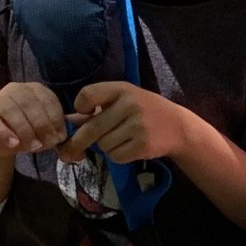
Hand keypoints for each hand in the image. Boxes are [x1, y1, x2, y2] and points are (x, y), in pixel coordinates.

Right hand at [0, 81, 71, 153]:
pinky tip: (14, 144)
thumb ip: (63, 136)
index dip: (56, 120)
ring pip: (14, 112)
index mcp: (36, 90)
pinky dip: (6, 133)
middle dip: (43, 127)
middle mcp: (17, 89)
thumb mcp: (46, 132)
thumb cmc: (26, 132)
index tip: (59, 138)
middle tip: (47, 144)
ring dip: (26, 131)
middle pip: (32, 105)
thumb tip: (82, 152)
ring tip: (33, 147)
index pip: (50, 101)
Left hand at [61, 82, 191, 162]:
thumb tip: (67, 122)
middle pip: (92, 128)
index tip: (84, 113)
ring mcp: (138, 125)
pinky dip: (118, 156)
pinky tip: (130, 148)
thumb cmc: (144, 111)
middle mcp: (130, 105)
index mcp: (122, 89)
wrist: (178, 127)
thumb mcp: (123, 102)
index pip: (88, 95)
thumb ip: (96, 109)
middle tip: (68, 153)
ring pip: (103, 145)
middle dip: (79, 142)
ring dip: (106, 147)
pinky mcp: (144, 145)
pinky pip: (116, 156)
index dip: (80, 107)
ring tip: (121, 140)